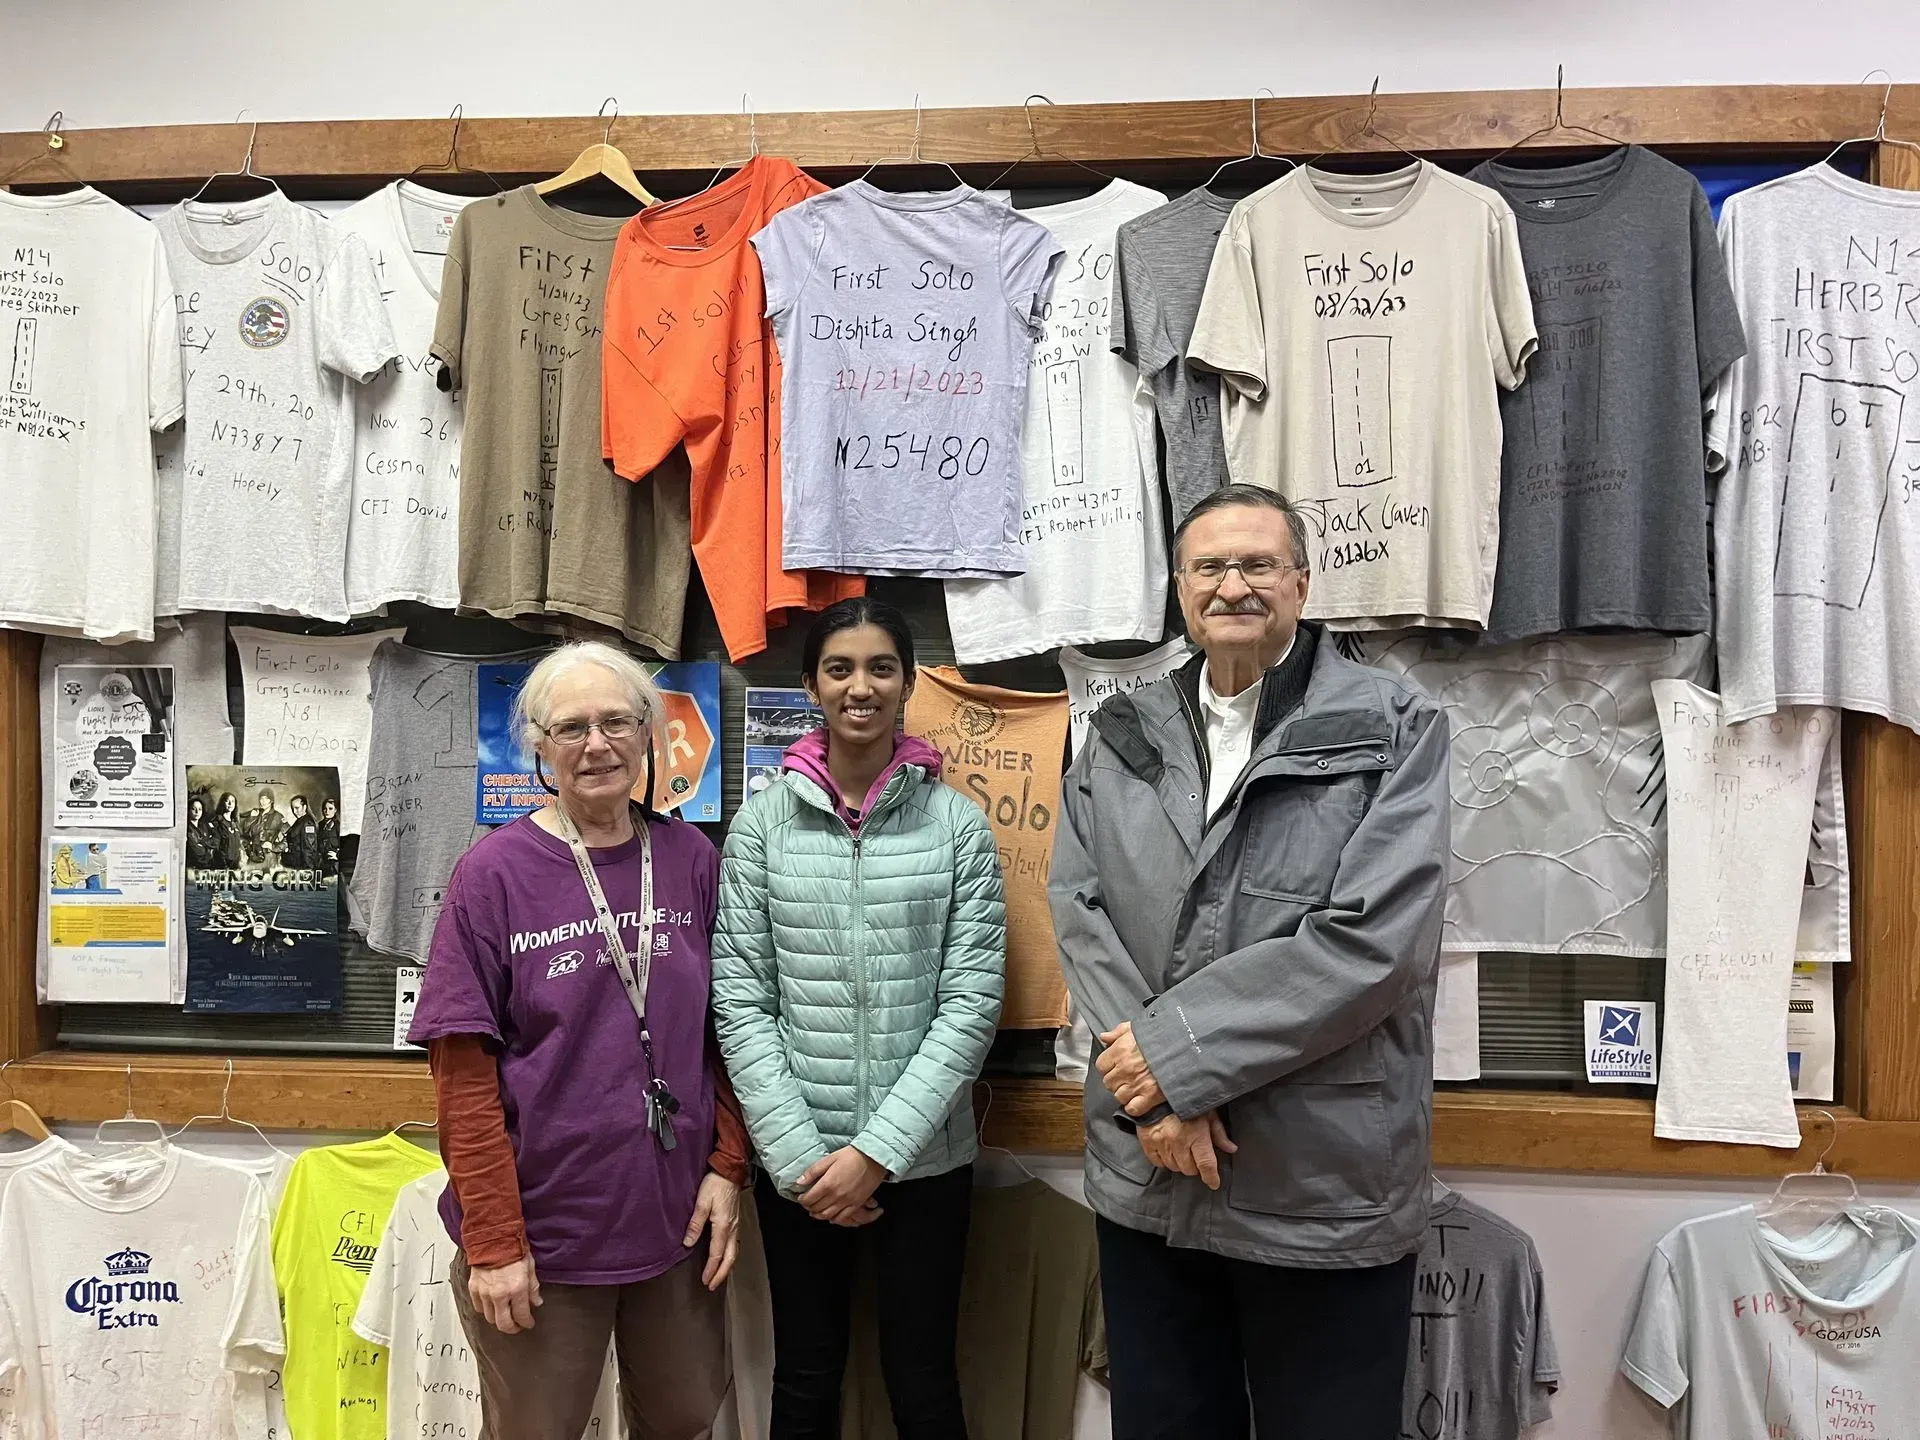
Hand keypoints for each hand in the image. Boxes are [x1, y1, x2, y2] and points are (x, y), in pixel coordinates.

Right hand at [467, 1255, 540, 1333]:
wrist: (493, 1237)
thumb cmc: (513, 1248)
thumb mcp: (530, 1267)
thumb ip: (533, 1288)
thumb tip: (536, 1302)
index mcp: (517, 1289)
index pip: (522, 1316)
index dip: (527, 1323)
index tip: (529, 1323)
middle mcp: (500, 1294)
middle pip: (504, 1324)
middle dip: (512, 1328)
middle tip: (517, 1326)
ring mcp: (484, 1293)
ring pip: (490, 1318)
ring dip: (499, 1319)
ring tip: (505, 1315)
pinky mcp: (474, 1289)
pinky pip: (478, 1308)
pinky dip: (486, 1309)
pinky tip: (492, 1305)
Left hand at [683, 1171, 741, 1290]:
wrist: (730, 1171)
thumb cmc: (715, 1185)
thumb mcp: (702, 1203)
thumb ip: (695, 1224)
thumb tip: (688, 1243)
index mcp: (723, 1226)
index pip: (717, 1254)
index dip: (711, 1269)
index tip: (704, 1281)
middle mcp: (732, 1229)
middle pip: (730, 1258)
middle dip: (721, 1274)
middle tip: (713, 1286)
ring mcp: (736, 1226)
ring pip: (734, 1252)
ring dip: (727, 1267)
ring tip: (719, 1277)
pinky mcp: (736, 1222)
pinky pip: (734, 1245)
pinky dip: (730, 1257)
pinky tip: (725, 1258)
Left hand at [795, 1146, 888, 1224]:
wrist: (873, 1158)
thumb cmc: (852, 1156)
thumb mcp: (829, 1158)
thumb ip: (813, 1171)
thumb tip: (799, 1182)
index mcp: (827, 1183)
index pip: (809, 1199)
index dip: (802, 1200)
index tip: (801, 1197)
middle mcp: (836, 1195)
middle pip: (817, 1208)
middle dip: (809, 1207)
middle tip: (807, 1204)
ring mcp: (847, 1201)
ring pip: (828, 1215)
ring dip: (819, 1215)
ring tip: (815, 1211)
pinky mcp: (856, 1204)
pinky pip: (843, 1217)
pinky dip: (834, 1219)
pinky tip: (830, 1216)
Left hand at [1097, 1021, 1166, 1116]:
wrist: (1187, 1048)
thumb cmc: (1163, 1036)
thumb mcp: (1138, 1027)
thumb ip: (1119, 1031)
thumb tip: (1105, 1037)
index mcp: (1121, 1050)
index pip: (1101, 1065)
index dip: (1108, 1066)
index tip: (1115, 1065)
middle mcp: (1126, 1069)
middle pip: (1108, 1083)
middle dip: (1116, 1080)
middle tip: (1127, 1076)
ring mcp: (1137, 1084)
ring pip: (1119, 1096)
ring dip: (1125, 1093)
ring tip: (1135, 1086)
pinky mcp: (1150, 1097)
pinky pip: (1132, 1109)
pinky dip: (1134, 1106)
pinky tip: (1140, 1098)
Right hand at [1137, 1111, 1237, 1190]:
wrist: (1158, 1089)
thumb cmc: (1185, 1101)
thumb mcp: (1207, 1112)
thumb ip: (1219, 1133)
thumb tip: (1231, 1149)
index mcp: (1196, 1134)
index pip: (1206, 1164)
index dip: (1211, 1177)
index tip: (1214, 1182)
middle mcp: (1178, 1142)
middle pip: (1189, 1169)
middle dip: (1195, 1166)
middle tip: (1195, 1155)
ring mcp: (1161, 1143)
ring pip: (1173, 1167)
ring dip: (1180, 1163)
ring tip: (1181, 1150)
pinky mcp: (1147, 1142)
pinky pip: (1157, 1162)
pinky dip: (1164, 1160)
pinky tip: (1168, 1150)